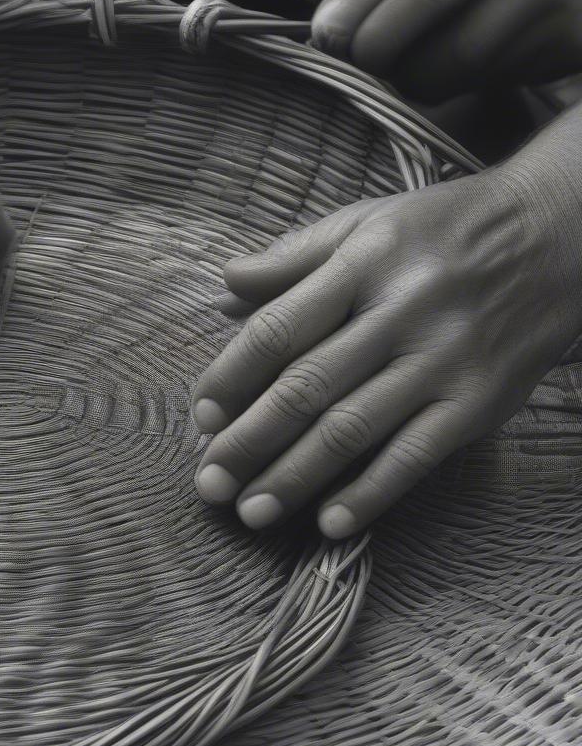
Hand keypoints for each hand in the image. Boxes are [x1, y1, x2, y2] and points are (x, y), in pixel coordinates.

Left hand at [190, 151, 581, 539]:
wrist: (559, 234)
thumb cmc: (443, 231)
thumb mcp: (366, 222)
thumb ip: (294, 255)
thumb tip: (225, 285)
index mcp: (363, 262)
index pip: (278, 329)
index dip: (231, 378)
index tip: (200, 419)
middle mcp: (401, 311)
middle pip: (306, 387)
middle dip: (248, 442)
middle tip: (209, 484)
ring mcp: (443, 360)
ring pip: (352, 429)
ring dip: (294, 478)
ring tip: (252, 513)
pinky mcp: (480, 401)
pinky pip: (416, 455)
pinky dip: (370, 493)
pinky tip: (330, 523)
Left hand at [312, 0, 581, 100]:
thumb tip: (330, 26)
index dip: (352, 13)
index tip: (325, 39)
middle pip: (420, 22)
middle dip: (378, 56)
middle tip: (368, 60)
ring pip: (451, 68)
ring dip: (419, 78)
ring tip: (423, 58)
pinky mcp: (568, 42)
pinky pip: (492, 81)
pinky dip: (468, 82)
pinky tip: (480, 51)